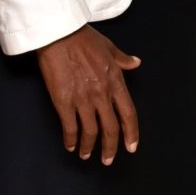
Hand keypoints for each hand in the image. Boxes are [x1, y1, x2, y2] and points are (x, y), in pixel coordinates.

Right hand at [36, 25, 140, 164]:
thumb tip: (136, 63)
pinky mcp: (64, 102)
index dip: (131, 132)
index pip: (128, 113)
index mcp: (115, 81)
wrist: (59, 34)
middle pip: (111, 128)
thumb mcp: (109, 47)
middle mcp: (102, 93)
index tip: (132, 146)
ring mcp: (83, 99)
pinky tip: (71, 146)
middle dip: (111, 147)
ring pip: (91, 131)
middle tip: (108, 159)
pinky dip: (71, 139)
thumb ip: (123, 59)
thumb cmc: (83, 38)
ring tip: (87, 155)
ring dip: (90, 147)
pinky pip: (70, 127)